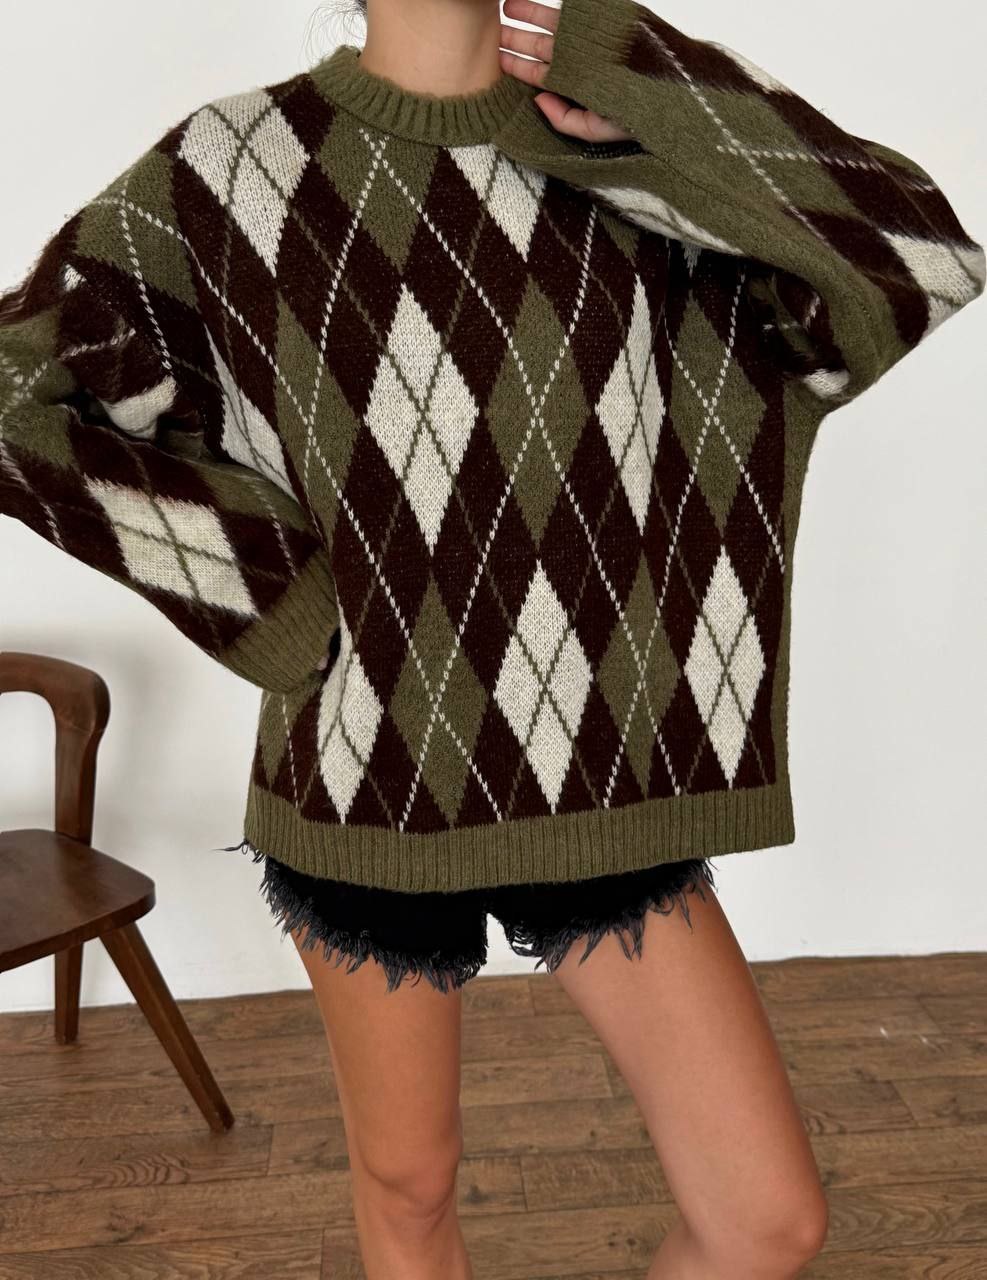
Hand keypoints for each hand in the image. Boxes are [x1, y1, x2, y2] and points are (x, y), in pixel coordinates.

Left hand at [499, 0, 632, 143]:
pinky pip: (579, 13)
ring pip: (557, 24)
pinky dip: (563, 8)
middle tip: (497, 30)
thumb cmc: (638, 119)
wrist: (675, 98)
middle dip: (519, 39)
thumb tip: (537, 99)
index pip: (543, 75)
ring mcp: (596, 40)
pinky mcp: (611, 21)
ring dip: (532, 14)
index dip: (520, 67)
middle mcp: (584, 62)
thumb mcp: (597, 130)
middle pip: (545, 48)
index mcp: (579, 87)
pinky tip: (539, 1)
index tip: (500, 59)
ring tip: (508, 5)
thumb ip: (565, 120)